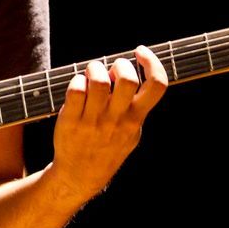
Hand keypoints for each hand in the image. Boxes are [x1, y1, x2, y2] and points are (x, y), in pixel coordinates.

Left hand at [47, 45, 167, 204]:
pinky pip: (75, 90)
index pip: (157, 86)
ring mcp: (94, 121)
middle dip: (120, 64)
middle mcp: (117, 119)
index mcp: (135, 119)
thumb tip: (131, 71)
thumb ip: (135, 107)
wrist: (79, 176)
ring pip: (97, 81)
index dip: (152, 62)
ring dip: (94, 69)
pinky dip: (76, 81)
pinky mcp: (71, 121)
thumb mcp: (131, 132)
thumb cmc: (107, 147)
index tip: (140, 52)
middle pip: (127, 79)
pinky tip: (78, 88)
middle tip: (111, 72)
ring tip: (91, 75)